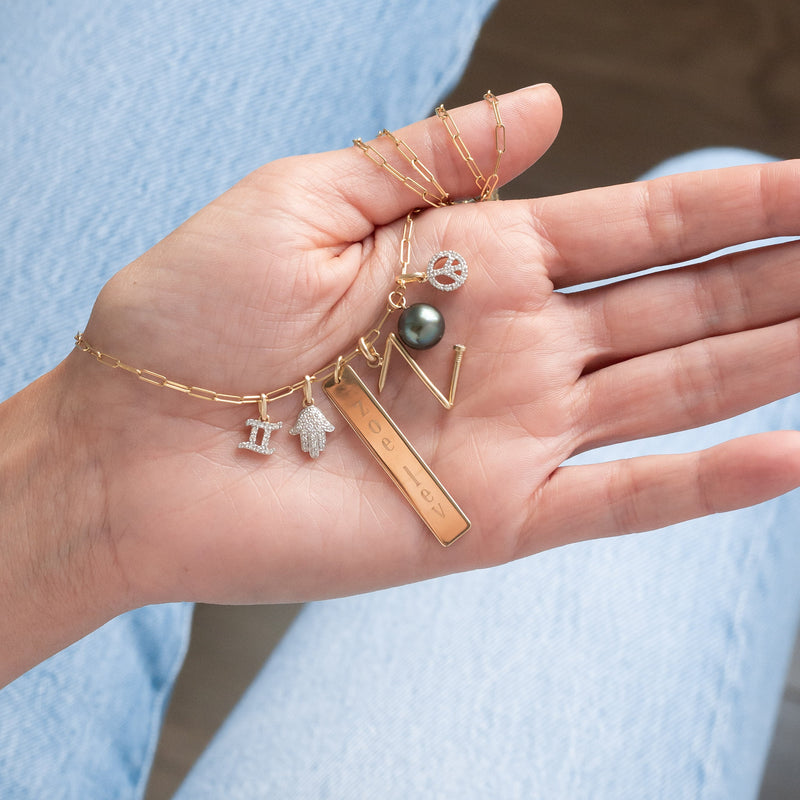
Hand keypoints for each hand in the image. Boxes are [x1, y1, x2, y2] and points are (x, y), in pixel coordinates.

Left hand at [30, 86, 799, 622]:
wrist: (136, 444)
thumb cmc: (195, 319)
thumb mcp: (305, 201)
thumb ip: (429, 159)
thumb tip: (550, 104)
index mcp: (473, 260)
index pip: (633, 225)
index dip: (730, 203)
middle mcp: (512, 345)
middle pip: (676, 305)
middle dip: (775, 278)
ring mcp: (513, 433)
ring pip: (672, 391)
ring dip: (767, 360)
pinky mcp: (494, 517)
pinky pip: (621, 498)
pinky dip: (704, 481)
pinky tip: (789, 451)